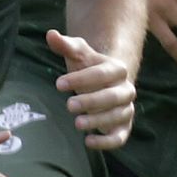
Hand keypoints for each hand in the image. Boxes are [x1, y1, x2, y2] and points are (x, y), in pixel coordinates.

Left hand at [47, 29, 135, 149]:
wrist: (104, 85)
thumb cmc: (87, 69)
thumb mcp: (78, 55)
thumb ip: (66, 45)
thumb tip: (50, 34)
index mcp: (117, 69)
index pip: (102, 73)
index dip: (81, 78)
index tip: (58, 84)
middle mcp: (126, 90)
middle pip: (112, 96)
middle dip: (91, 101)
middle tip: (68, 105)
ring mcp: (126, 109)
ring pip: (117, 116)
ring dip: (98, 121)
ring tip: (77, 123)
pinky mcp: (124, 128)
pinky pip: (120, 137)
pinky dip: (107, 142)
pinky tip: (88, 142)